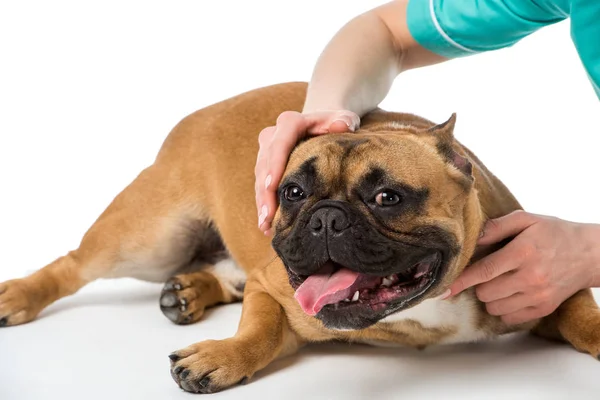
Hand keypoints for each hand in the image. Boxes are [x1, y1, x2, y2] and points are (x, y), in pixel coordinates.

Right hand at [255, 110, 359, 233]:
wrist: (320, 127)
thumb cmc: (335, 124)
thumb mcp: (343, 119)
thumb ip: (345, 121)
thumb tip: (341, 125)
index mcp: (289, 123)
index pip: (279, 143)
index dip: (274, 165)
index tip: (272, 185)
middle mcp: (272, 136)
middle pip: (264, 166)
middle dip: (265, 193)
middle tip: (268, 215)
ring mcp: (266, 153)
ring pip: (260, 180)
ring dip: (262, 203)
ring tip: (266, 226)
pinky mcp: (265, 168)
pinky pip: (262, 188)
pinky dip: (265, 206)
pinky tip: (267, 226)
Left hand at [447, 210, 599, 324]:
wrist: (590, 254)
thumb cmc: (554, 233)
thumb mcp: (526, 220)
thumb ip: (496, 227)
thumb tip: (471, 236)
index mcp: (522, 252)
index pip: (483, 270)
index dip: (461, 280)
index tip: (444, 288)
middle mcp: (530, 277)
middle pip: (485, 292)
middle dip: (479, 284)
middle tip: (489, 272)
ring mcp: (538, 295)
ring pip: (494, 307)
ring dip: (490, 297)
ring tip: (501, 281)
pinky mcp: (543, 308)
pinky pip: (509, 318)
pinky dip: (503, 308)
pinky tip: (511, 293)